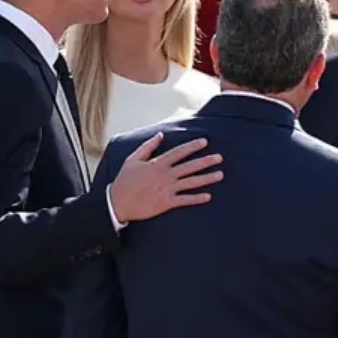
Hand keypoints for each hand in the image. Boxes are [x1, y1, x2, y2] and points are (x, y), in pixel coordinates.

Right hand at [109, 133, 223, 222]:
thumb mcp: (133, 159)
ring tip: (220, 174)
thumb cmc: (124, 180)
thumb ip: (148, 146)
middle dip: (206, 161)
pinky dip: (196, 198)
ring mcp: (166, 189)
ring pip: (191, 182)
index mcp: (157, 163)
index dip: (192, 146)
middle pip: (189, 166)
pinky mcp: (166, 203)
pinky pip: (184, 200)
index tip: (205, 142)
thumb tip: (160, 135)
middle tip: (220, 158)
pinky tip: (208, 196)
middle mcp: (165, 175)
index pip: (179, 152)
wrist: (117, 203)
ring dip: (206, 178)